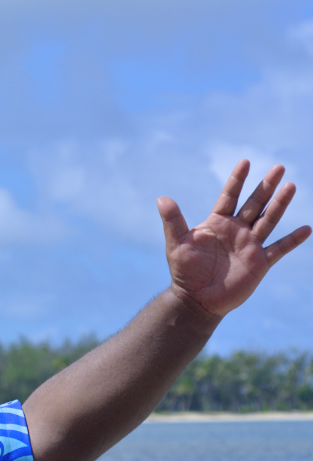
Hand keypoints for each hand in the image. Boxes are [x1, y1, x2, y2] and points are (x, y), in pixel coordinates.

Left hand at [158, 160, 310, 317]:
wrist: (196, 299)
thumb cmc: (184, 271)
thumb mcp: (177, 244)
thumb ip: (173, 221)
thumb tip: (162, 199)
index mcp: (217, 223)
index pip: (229, 196)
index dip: (237, 180)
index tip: (246, 161)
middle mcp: (236, 230)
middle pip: (254, 204)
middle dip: (266, 186)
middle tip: (279, 167)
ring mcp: (249, 245)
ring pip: (268, 220)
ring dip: (280, 204)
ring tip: (291, 186)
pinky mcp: (259, 263)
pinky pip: (279, 249)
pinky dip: (292, 240)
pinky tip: (306, 229)